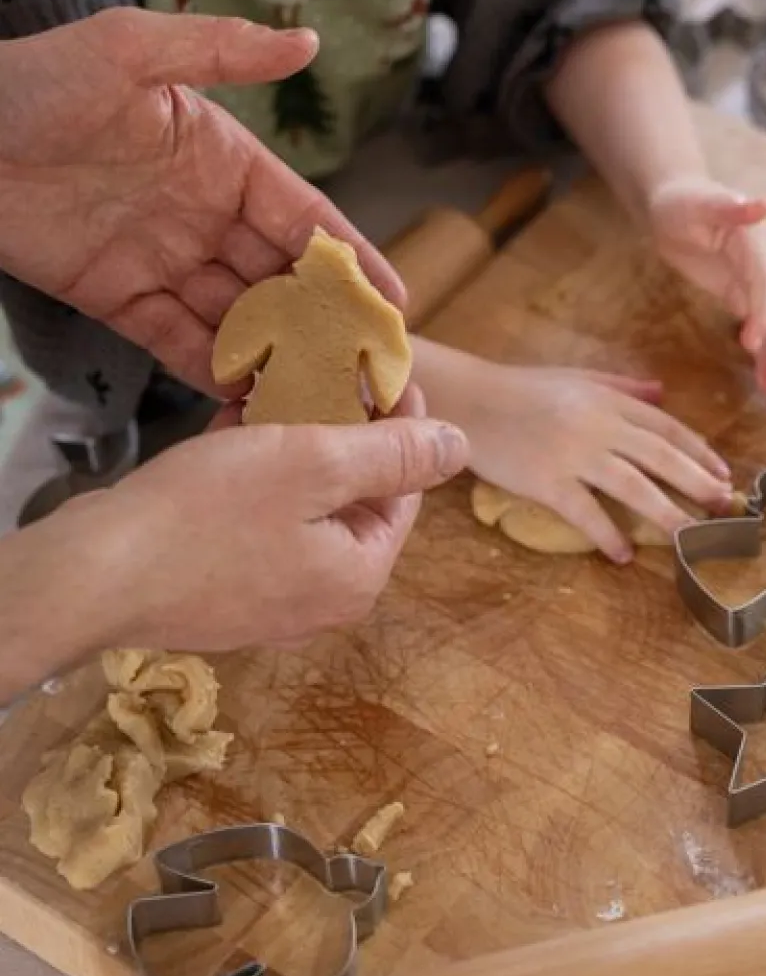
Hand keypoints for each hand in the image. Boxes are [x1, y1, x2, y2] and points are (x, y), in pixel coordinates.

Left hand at [0, 7, 405, 394]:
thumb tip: (309, 42)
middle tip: (372, 373)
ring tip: (323, 399)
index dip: (352, 261)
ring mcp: (162, 260)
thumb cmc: (29, 81)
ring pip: (238, 318)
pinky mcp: (115, 298)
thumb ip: (221, 50)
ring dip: (280, 356)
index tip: (394, 304)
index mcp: (224, 159)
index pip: (306, 219)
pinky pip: (176, 341)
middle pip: (283, 279)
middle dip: (329, 324)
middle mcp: (204, 214)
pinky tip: (248, 400)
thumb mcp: (128, 48)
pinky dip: (212, 370)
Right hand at [0, 388, 467, 698]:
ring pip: (300, 508)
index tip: (386, 372)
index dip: (400, 425)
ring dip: (294, 448)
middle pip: (352, 501)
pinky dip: (252, 475)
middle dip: (343, 435)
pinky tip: (235, 424)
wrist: (94, 573)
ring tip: (283, 390)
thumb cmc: (207, 516)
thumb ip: (393, 454)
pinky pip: (255, 524)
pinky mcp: (218, 591)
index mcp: (358, 576)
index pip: (404, 491)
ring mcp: (267, 602)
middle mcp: (322, 601)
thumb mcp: (314, 464)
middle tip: (331, 374)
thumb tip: (461, 446)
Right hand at [416, 343, 733, 562]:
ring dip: (666, 513)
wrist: (469, 400)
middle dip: (697, 482)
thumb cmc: (520, 389)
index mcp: (609, 401)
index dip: (699, 451)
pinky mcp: (545, 481)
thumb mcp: (577, 378)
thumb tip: (662, 393)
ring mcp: (573, 453)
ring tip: (689, 538)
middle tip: (723, 507)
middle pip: (660, 456)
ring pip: (633, 486)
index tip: (722, 473)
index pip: (666, 428)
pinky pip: (585, 512)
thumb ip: (622, 387)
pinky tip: (623, 555)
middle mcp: (598, 426)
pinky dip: (607, 535)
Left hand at [647, 176, 765, 396]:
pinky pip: (761, 327)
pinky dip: (765, 353)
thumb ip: (728, 205)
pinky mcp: (747, 296)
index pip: (764, 280)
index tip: (751, 341)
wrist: (676, 205)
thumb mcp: (699, 202)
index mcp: (758, 241)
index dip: (761, 309)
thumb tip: (762, 204)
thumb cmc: (683, 201)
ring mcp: (759, 281)